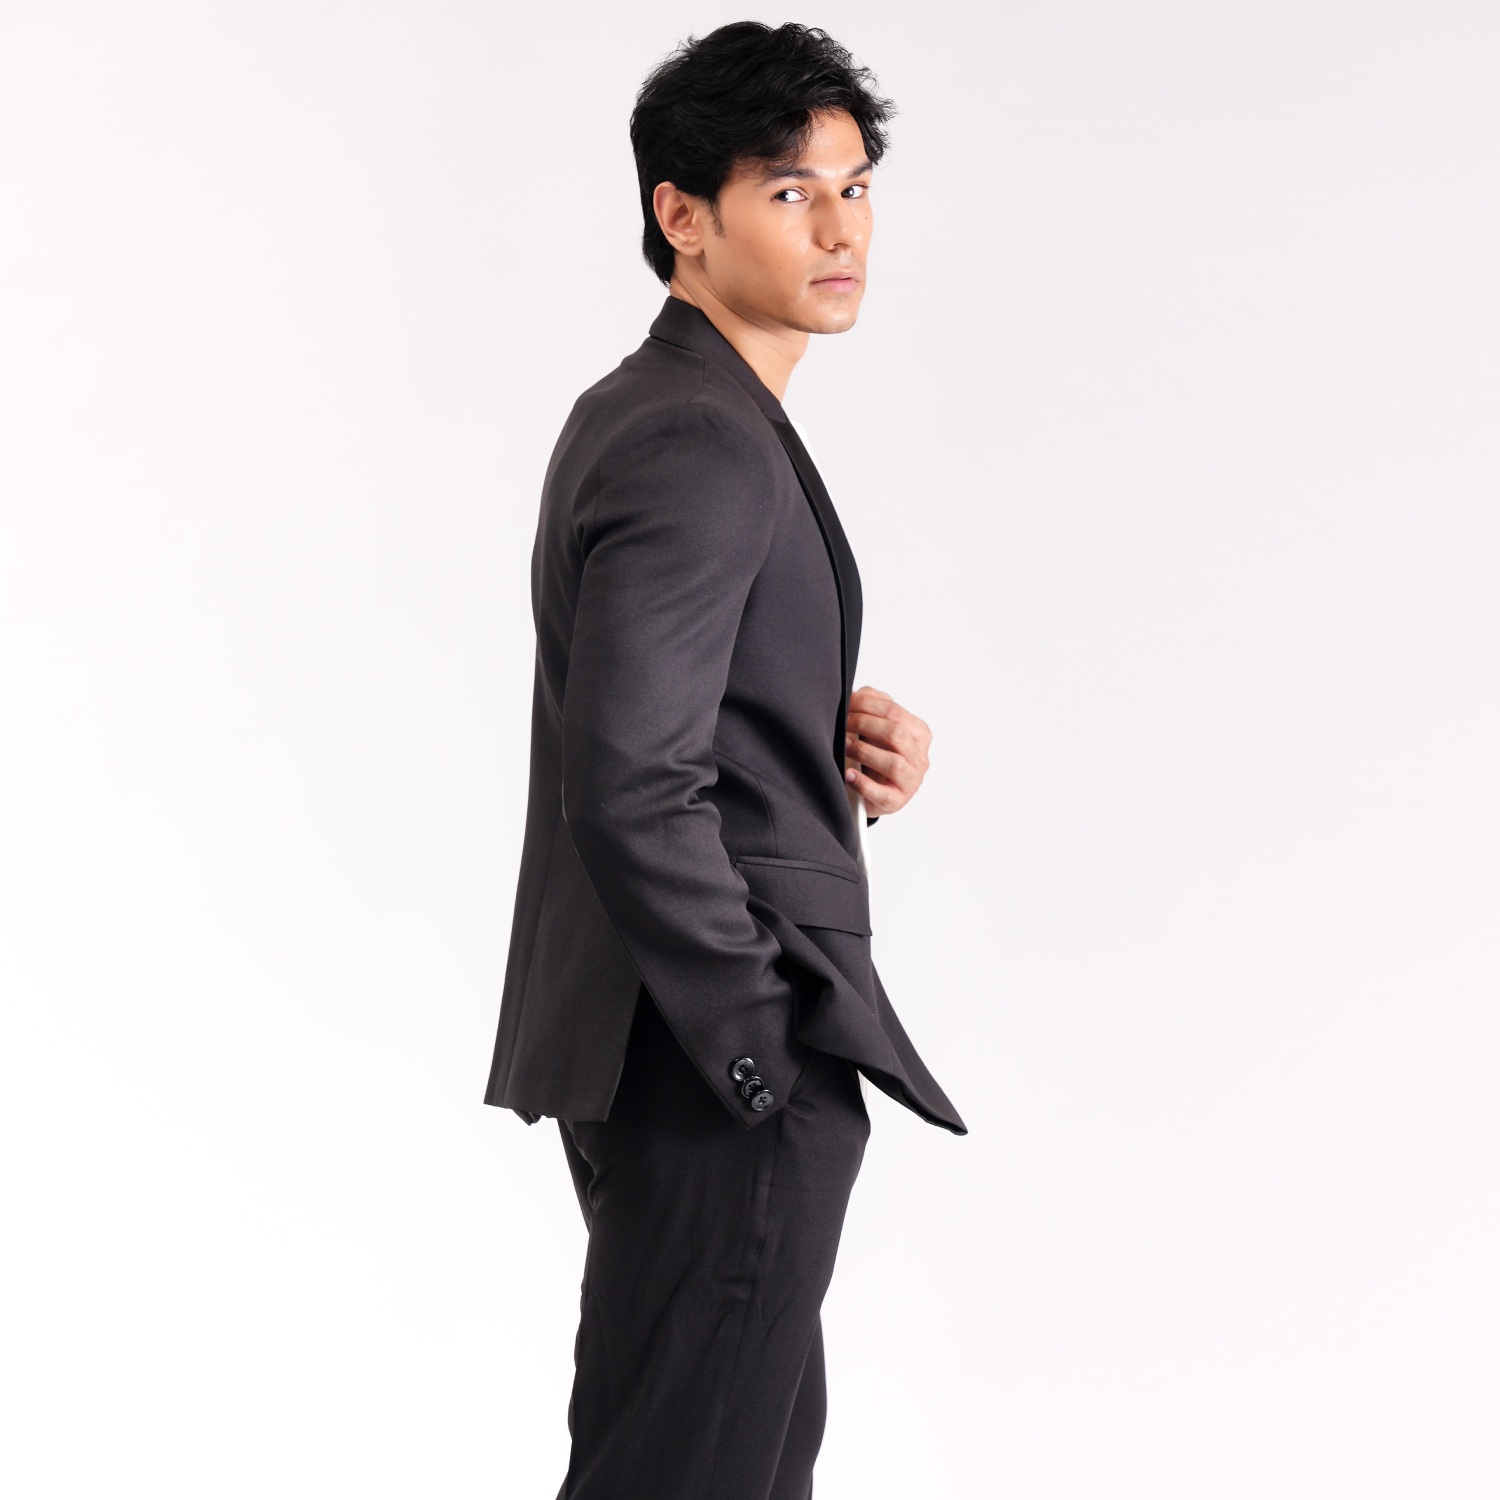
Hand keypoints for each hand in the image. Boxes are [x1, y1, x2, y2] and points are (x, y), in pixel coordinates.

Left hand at [843, 685, 931, 816]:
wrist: (875, 791)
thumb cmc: (877, 755)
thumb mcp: (879, 728)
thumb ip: (873, 707)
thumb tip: (856, 693)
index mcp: (918, 733)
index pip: (894, 712)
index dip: (867, 705)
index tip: (846, 704)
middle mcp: (919, 757)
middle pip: (896, 733)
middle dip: (864, 724)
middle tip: (843, 724)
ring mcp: (910, 781)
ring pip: (894, 763)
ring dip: (864, 751)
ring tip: (844, 746)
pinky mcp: (896, 801)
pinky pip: (881, 793)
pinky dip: (863, 783)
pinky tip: (848, 774)